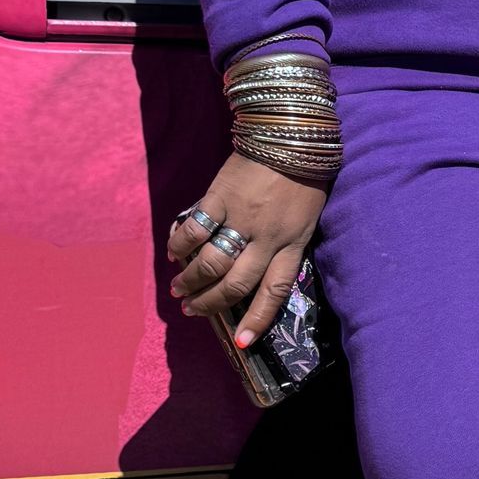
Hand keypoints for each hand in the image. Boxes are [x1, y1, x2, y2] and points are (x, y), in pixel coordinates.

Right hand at [168, 156, 324, 347]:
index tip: (241, 343)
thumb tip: (253, 270)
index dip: (257, 319)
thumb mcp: (305, 220)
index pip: (274, 291)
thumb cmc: (303, 181)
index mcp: (292, 245)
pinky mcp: (220, 197)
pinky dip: (180, 244)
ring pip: (210, 262)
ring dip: (190, 280)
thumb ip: (284, 245)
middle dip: (209, 303)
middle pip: (234, 283)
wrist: (291, 136)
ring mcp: (242, 218)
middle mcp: (267, 237)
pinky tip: (173, 252)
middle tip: (192, 310)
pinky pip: (195, 228)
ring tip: (178, 289)